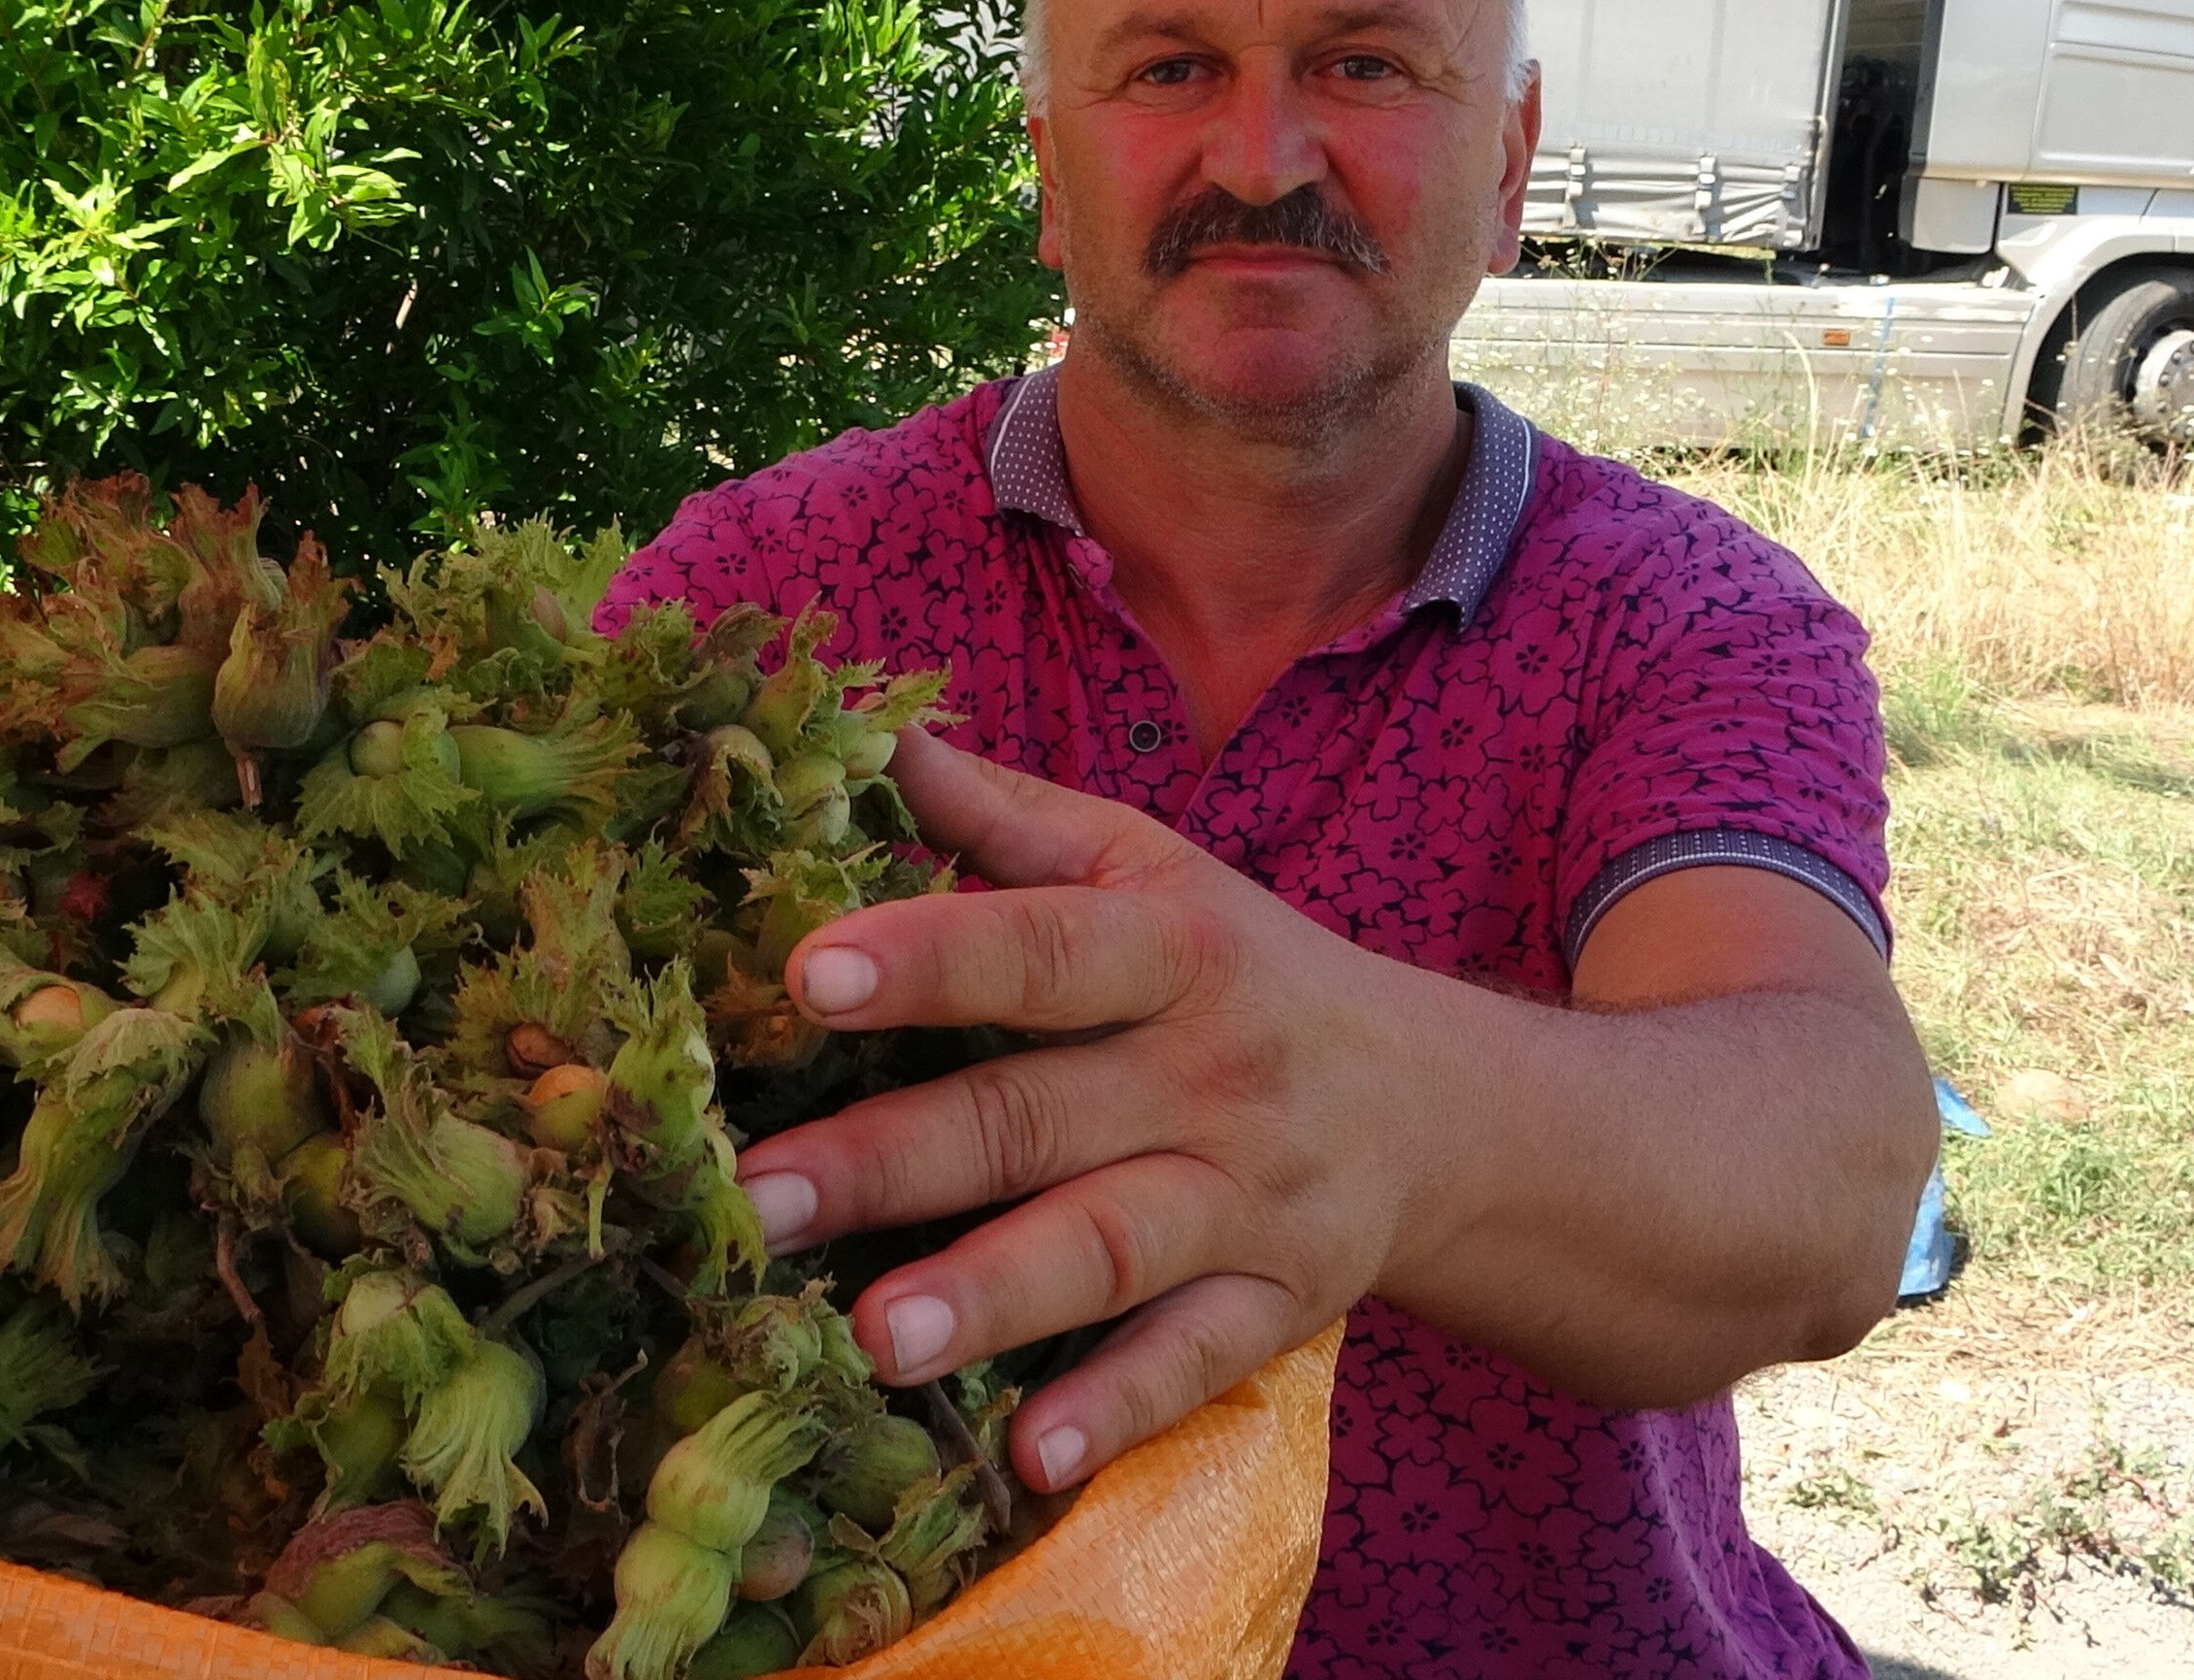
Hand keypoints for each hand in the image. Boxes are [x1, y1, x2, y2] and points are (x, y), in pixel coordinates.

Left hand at [732, 726, 1450, 1491]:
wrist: (1440, 1107)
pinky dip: (1116, 1411)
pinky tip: (1029, 1459)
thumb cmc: (1239, 973)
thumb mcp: (1146, 871)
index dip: (928, 958)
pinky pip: (1193, 1365)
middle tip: (753, 1198)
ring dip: (990, 1295)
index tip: (809, 976)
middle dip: (890, 1159)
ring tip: (872, 1336)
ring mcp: (1246, 1200)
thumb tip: (868, 733)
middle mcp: (1209, 1074)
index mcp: (1167, 947)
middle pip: (1034, 1116)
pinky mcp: (1276, 1307)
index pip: (1038, 947)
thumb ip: (1006, 819)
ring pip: (1107, 1249)